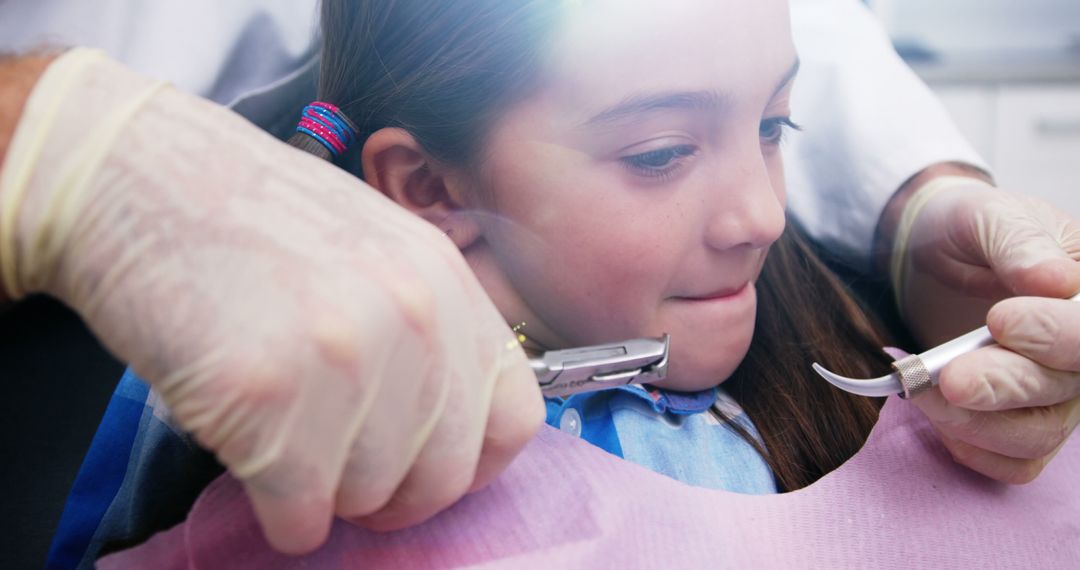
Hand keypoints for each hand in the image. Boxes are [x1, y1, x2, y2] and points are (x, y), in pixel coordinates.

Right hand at [3, 53, 543, 553]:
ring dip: (323, 490)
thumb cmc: (248, 217)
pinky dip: (276, 512)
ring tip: (280, 435)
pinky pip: (299, 516)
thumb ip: (425, 331)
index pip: (513, 418)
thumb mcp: (375, 248)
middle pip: (442, 474)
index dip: (471, 463)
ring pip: (368, 497)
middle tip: (339, 472)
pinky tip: (249, 456)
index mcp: (446, 280)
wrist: (133, 176)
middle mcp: (413, 316)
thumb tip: (441, 430)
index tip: (424, 469)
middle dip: (390, 494)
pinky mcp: (268, 394)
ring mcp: (345, 354)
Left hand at [892, 175, 1079, 482]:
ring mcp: (1055, 392)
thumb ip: (1019, 244)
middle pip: (1069, 390)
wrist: (926, 249)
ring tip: (925, 390)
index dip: (1057, 337)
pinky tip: (937, 416)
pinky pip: (1014, 462)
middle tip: (950, 376)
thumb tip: (1056, 282)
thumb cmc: (966, 226)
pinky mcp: (1018, 420)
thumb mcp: (988, 215)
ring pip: (1040, 434)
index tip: (1000, 320)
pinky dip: (973, 448)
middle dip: (1007, 385)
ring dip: (978, 423)